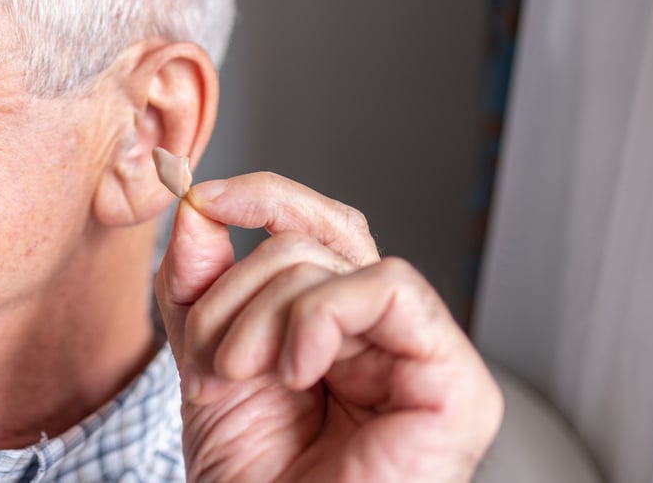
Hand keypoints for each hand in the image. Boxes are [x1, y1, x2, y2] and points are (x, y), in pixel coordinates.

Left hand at [154, 173, 502, 481]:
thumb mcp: (207, 360)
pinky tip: (299, 371)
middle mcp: (383, 334)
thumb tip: (195, 205)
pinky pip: (390, 288)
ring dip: (263, 314)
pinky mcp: (457, 381)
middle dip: (239, 287)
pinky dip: (322, 317)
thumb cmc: (252, 476)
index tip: (197, 197)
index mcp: (335, 325)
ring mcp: (423, 355)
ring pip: (336, 260)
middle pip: (316, 235)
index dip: (260, 197)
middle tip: (214, 358)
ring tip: (239, 377)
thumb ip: (200, 284)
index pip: (313, 226)